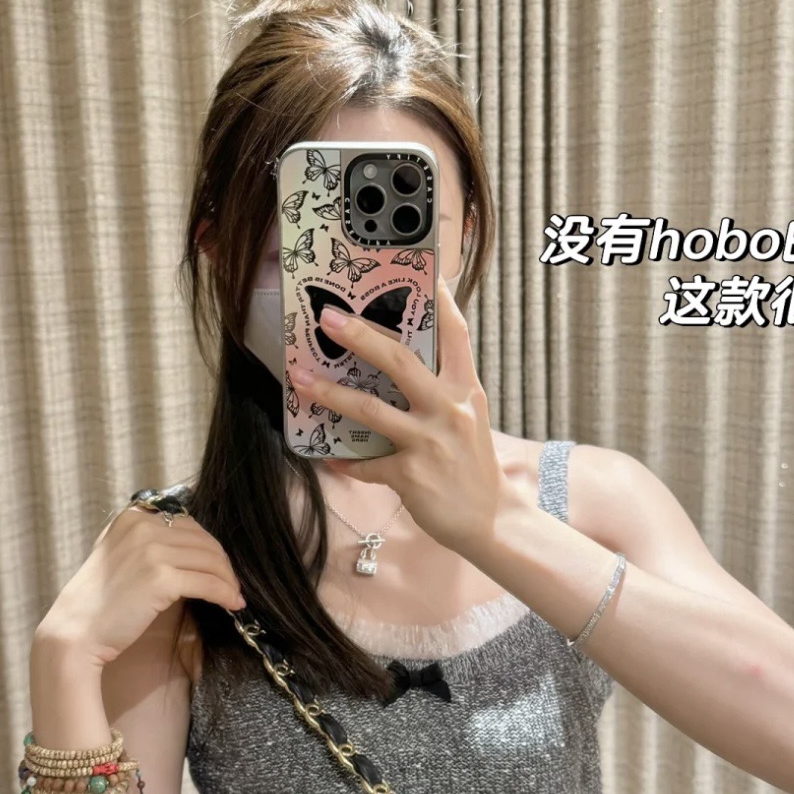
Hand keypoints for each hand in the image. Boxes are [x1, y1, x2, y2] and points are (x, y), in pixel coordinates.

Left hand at [286, 278, 513, 556]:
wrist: (492, 520)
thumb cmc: (473, 465)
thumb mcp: (469, 417)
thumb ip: (443, 389)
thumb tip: (402, 362)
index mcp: (466, 389)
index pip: (456, 335)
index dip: (438, 301)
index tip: (420, 273)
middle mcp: (449, 409)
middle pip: (401, 362)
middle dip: (361, 337)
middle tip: (328, 318)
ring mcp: (429, 443)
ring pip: (371, 410)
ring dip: (331, 394)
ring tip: (301, 380)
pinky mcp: (411, 476)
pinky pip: (367, 464)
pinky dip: (345, 460)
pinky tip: (329, 455)